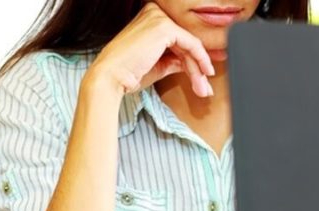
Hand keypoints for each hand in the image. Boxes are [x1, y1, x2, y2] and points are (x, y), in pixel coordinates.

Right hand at [87, 1, 214, 96]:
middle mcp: (154, 13)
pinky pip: (191, 44)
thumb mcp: (158, 65)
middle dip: (198, 66)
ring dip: (198, 69)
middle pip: (185, 42)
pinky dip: (199, 61)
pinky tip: (203, 74)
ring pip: (190, 45)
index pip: (178, 39)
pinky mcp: (164, 27)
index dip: (195, 57)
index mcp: (149, 19)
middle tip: (205, 87)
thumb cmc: (127, 74)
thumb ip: (175, 61)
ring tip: (202, 89)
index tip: (207, 71)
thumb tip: (192, 64)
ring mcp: (159, 18)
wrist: (111, 78)